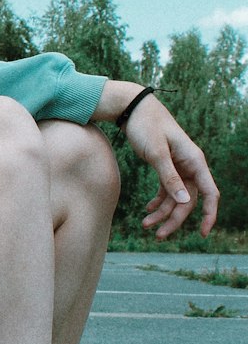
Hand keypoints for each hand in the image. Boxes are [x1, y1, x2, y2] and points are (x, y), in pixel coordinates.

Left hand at [96, 83, 219, 238]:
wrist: (133, 108)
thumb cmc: (147, 126)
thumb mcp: (156, 152)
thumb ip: (170, 177)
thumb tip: (185, 202)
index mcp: (194, 161)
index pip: (210, 193)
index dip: (210, 214)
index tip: (204, 233)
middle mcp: (190, 166)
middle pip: (188, 201)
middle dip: (174, 219)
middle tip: (157, 235)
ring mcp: (178, 166)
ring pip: (175, 197)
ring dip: (162, 212)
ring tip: (145, 225)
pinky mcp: (165, 166)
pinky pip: (166, 189)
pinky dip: (158, 201)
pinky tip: (147, 210)